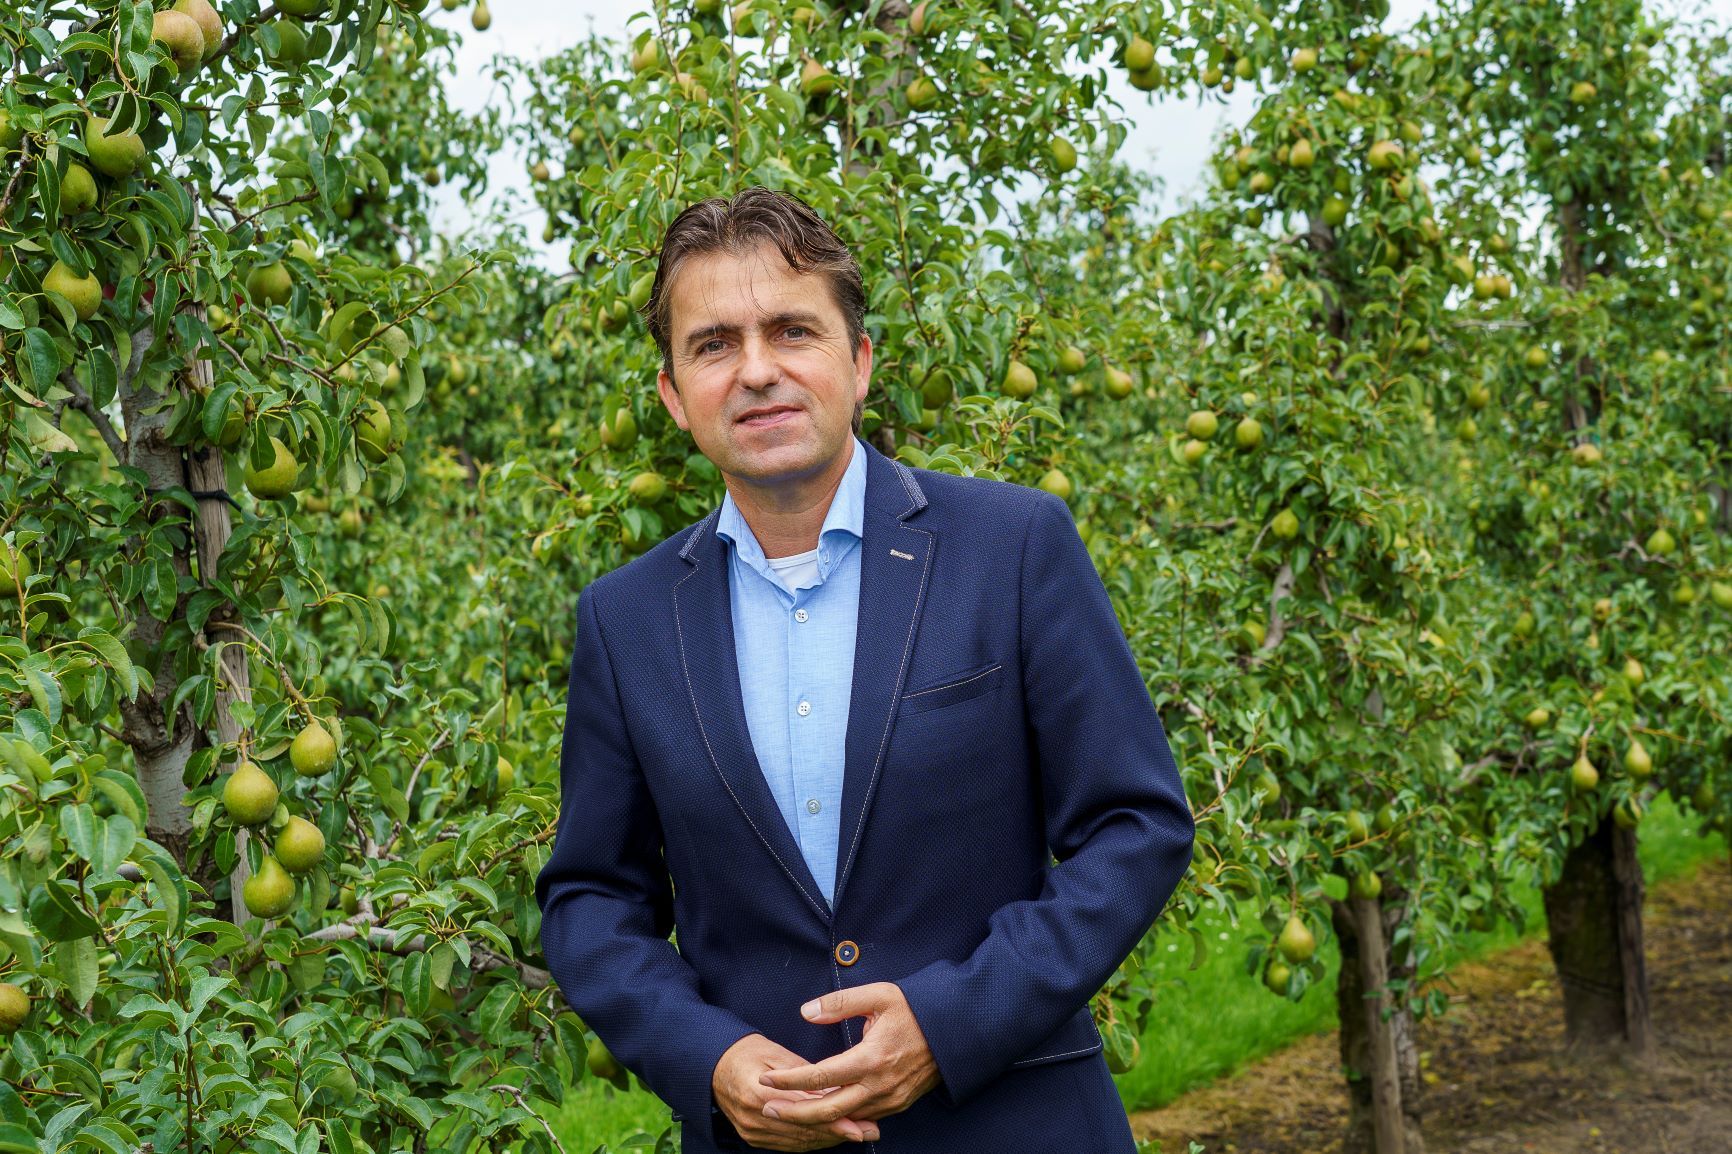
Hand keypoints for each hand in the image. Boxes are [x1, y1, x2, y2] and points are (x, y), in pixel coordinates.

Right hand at [712, 1033, 881, 1149]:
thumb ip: (805, 1075)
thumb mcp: (777, 1055)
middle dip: (839, 1133)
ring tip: (858, 1133)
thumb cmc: (747, 1052)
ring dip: (830, 1140)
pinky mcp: (753, 1137)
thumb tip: (835, 1090)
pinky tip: (832, 1137)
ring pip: (799, 1142)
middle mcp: (754, 1118)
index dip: (835, 1119)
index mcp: (758, 1093)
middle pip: (804, 1131)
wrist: (714, 1065)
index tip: (860, 1123)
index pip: (804, 1111)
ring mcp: (752, 1131)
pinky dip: (813, 1142)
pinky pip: (788, 1146)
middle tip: (869, 1130)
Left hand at [756, 983, 941, 1130]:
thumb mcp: (879, 995)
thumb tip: (806, 1011)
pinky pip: (861, 1119)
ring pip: (844, 1119)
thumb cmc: (917, 1008)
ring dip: (813, 1119)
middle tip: (766, 1108)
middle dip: (793, 1112)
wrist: (957, 1029)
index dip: (789, 1080)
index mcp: (871, 1058)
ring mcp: (889, 1100)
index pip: (819, 1076)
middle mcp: (879, 1086)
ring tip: (787, 1113)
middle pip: (827, 1110)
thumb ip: (840, 1003)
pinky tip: (821, 1113)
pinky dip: (838, 1119)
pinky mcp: (897, 1105)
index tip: (766, 1079)